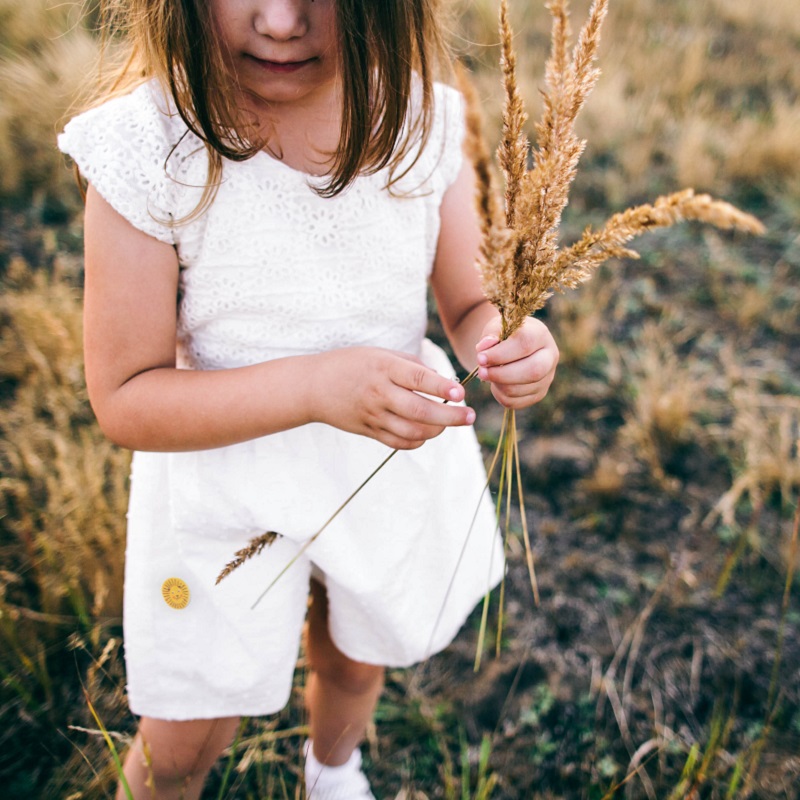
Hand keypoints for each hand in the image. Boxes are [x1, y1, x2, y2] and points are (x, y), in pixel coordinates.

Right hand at [311, 347, 475, 449]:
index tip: (461, 393)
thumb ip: (412, 366)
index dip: (442, 387)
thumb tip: (444, 382)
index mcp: (383, 368)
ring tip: (449, 423)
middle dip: (450, 417)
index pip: (418, 378)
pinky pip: (399, 441)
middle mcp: (378, 392)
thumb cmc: (352, 364)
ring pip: (412, 430)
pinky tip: (426, 432)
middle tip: (470, 417)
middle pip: (420, 410)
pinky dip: (418, 440)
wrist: (313, 387)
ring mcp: (373, 415)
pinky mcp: (369, 431)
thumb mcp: (380, 354)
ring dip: (437, 430)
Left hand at [475, 317, 558, 408]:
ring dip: (498, 384)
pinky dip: (499, 395)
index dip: (500, 354)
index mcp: (540, 334)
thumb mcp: (496, 327)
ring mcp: (547, 377)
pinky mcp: (538, 394)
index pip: (525, 343)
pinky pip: (515, 402)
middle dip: (502, 374)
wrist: (513, 346)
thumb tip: (484, 347)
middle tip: (482, 372)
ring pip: (521, 389)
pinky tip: (495, 383)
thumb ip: (490, 334)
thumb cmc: (505, 335)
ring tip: (487, 374)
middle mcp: (550, 356)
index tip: (480, 358)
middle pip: (533, 371)